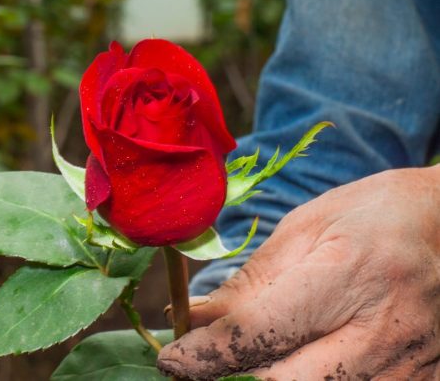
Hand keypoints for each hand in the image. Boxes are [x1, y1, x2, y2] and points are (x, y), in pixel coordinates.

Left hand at [157, 166, 439, 379]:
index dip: (206, 354)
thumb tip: (189, 320)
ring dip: (274, 379)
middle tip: (206, 362)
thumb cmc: (372, 217)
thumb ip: (249, 283)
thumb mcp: (305, 230)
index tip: (172, 359)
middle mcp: (384, 331)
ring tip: (260, 353)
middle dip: (235, 377)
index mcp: (349, 275)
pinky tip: (300, 360)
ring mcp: (410, 367)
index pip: (259, 332)